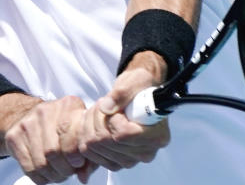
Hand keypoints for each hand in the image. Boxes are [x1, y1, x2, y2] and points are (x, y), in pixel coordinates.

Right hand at [3, 95, 97, 184]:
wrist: (31, 116)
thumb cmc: (65, 128)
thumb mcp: (80, 135)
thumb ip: (88, 156)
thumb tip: (84, 177)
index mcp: (68, 105)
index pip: (68, 131)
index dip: (74, 153)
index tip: (78, 164)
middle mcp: (45, 110)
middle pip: (53, 150)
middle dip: (64, 169)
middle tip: (69, 171)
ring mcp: (27, 122)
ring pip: (41, 163)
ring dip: (53, 175)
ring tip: (59, 173)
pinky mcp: (14, 136)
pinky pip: (29, 168)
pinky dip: (41, 178)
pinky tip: (47, 173)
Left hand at [78, 55, 170, 175]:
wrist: (137, 96)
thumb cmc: (140, 87)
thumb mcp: (135, 82)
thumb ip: (122, 93)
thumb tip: (106, 107)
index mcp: (157, 135)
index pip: (124, 135)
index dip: (112, 119)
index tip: (115, 107)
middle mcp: (146, 152)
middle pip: (107, 142)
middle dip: (98, 118)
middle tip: (103, 104)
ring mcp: (130, 160)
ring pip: (95, 146)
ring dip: (90, 125)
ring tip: (101, 111)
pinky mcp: (116, 162)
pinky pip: (90, 153)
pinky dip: (86, 135)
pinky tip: (95, 123)